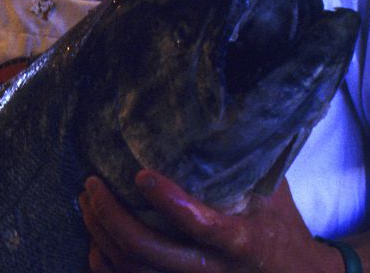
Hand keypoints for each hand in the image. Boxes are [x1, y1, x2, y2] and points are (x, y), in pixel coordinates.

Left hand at [78, 170, 341, 272]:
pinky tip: (95, 237)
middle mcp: (213, 270)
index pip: (199, 224)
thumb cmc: (282, 227)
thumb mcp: (271, 193)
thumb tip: (220, 113)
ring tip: (87, 202)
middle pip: (148, 250)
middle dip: (111, 215)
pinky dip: (105, 262)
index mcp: (240, 241)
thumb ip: (244, 163)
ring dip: (101, 234)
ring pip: (133, 269)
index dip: (167, 201)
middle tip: (92, 184)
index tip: (140, 175)